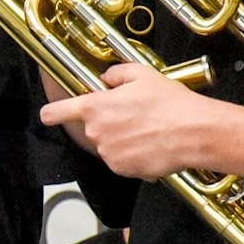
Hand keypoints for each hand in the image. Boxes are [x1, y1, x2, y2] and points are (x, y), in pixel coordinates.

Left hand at [38, 63, 208, 179]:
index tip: (49, 114)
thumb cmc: (170, 103)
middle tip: (134, 114)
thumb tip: (106, 79)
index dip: (52, 112)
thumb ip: (115, 74)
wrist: (195, 133)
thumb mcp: (141, 74)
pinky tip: (151, 144)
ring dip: (121, 140)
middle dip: (108, 122)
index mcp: (94, 107)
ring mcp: (108, 153)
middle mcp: (96, 132)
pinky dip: (133, 156)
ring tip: (148, 129)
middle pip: (92, 127)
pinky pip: (122, 161)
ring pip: (108, 145)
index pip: (57, 112)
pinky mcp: (123, 170)